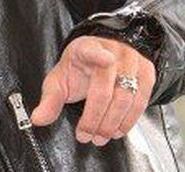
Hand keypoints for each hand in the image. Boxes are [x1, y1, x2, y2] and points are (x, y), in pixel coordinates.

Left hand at [30, 36, 155, 145]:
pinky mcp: (147, 72)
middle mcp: (112, 51)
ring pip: (126, 98)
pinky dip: (129, 120)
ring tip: (100, 137)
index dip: (98, 55)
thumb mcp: (60, 79)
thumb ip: (50, 100)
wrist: (105, 54)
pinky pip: (141, 101)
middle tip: (86, 135)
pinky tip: (117, 130)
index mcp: (85, 48)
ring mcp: (132, 61)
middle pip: (106, 89)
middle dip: (95, 118)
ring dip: (112, 123)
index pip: (92, 50)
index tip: (105, 59)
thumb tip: (38, 119)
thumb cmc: (79, 68)